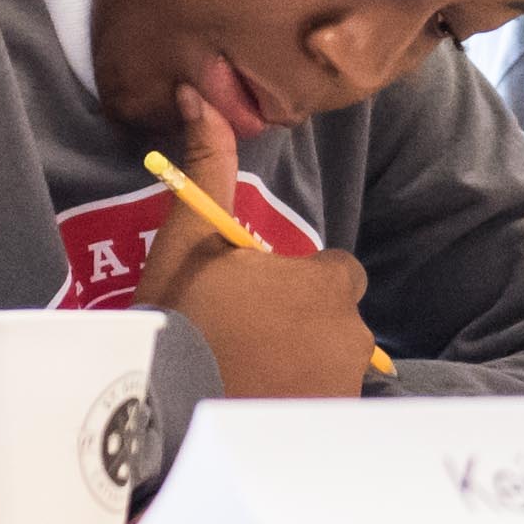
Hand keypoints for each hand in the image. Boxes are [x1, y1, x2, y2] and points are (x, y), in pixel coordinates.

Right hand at [133, 83, 376, 398]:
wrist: (171, 420)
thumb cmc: (181, 322)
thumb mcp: (188, 242)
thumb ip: (206, 171)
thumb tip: (202, 96)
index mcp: (328, 284)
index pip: (335, 272)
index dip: (295, 283)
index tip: (252, 299)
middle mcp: (352, 336)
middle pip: (333, 319)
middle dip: (298, 326)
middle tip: (241, 340)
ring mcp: (346, 388)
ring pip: (330, 363)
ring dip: (299, 367)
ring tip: (244, 377)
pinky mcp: (332, 427)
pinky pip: (325, 405)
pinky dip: (299, 404)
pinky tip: (255, 407)